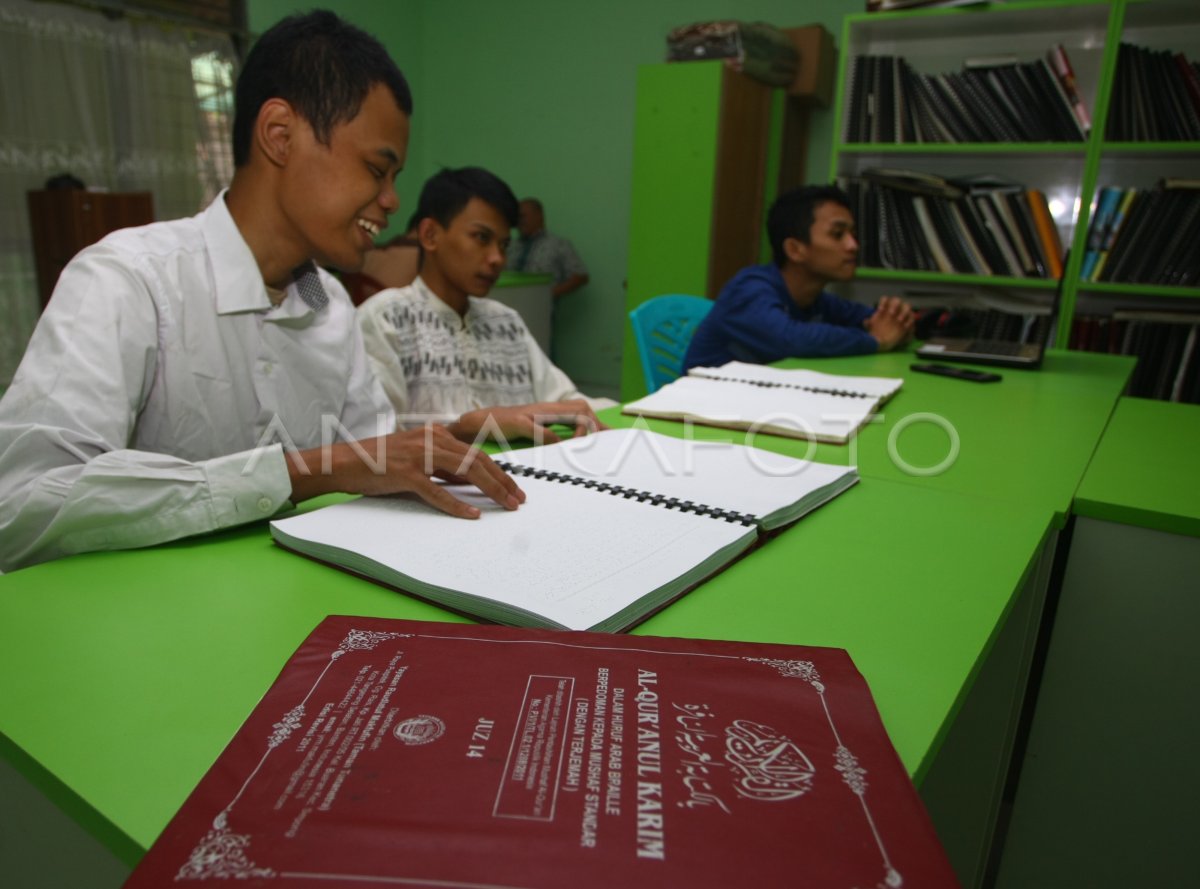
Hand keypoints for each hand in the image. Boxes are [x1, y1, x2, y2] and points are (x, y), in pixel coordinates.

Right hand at [288, 425, 524, 518]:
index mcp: (436, 435)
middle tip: (519, 500)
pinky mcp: (405, 472)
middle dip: (503, 481)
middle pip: (478, 461)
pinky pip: (436, 490)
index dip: (500, 472)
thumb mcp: (418, 460)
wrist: (345, 462)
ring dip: (490, 490)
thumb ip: (443, 469)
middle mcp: (431, 440)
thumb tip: (471, 482)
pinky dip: (456, 503)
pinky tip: (472, 514)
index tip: (516, 489)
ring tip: (506, 505)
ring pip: (465, 471)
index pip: (477, 454)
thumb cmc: (381, 463)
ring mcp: (419, 455)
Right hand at [450, 400, 607, 444]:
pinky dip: (551, 439)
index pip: (582, 409)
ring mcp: (533, 413)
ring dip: (578, 431)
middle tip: (597, 445)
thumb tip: (568, 446)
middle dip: (594, 426)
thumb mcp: (534, 429)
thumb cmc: (507, 428)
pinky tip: (556, 449)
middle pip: (581, 408)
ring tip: (578, 446)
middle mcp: (545, 408)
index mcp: (550, 410)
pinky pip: (540, 429)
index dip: (598, 423)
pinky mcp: (519, 421)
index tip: (610, 438)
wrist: (480, 421)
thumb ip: (551, 433)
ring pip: (568, 414)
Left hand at [865, 296, 915, 350]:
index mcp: (884, 309)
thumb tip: (865, 321)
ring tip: (899, 320)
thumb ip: (868, 323)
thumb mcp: (871, 328)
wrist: (882, 342)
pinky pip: (912, 318)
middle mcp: (893, 310)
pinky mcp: (907, 322)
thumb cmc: (876, 333)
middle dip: (894, 305)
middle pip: (897, 300)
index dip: (883, 303)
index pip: (885, 299)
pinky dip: (909, 321)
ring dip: (904, 312)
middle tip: (891, 313)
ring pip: (907, 306)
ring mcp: (901, 315)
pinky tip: (905, 326)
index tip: (880, 310)